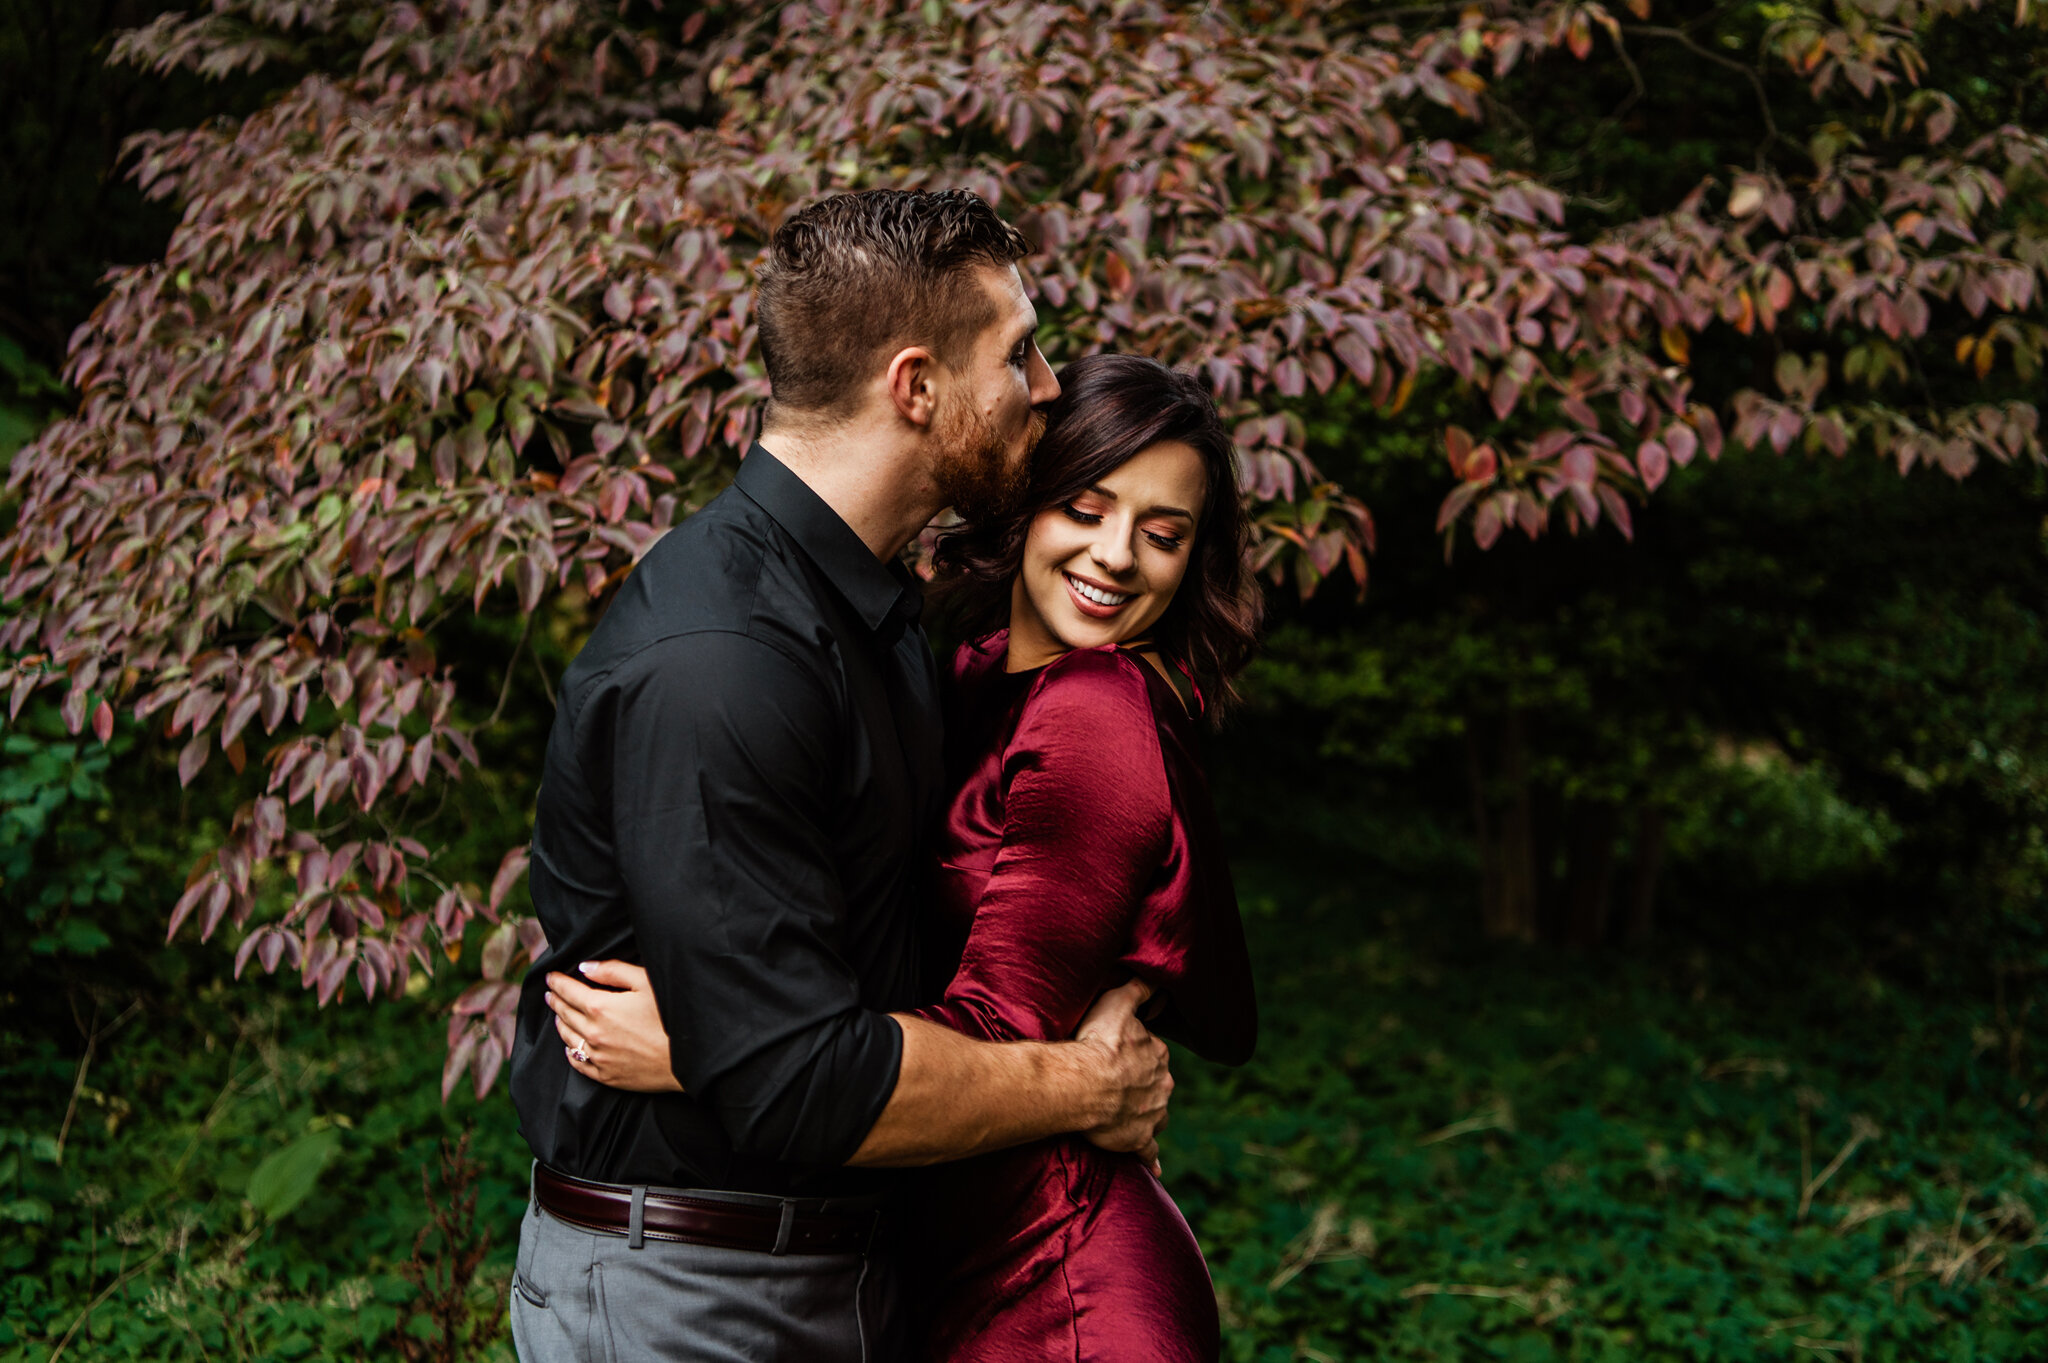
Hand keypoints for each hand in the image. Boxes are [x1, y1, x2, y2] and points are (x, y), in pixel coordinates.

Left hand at [543, 960, 683, 1092]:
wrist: (688, 1059)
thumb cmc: (671, 1017)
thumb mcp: (646, 982)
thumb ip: (613, 971)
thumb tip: (586, 968)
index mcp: (600, 1007)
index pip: (569, 991)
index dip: (558, 982)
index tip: (551, 976)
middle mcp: (593, 1033)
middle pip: (565, 1013)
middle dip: (556, 1000)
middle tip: (550, 993)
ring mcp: (599, 1057)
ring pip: (568, 1038)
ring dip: (560, 1024)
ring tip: (558, 1015)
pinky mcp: (607, 1076)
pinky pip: (579, 1064)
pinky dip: (570, 1053)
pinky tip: (570, 1047)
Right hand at [1072, 978, 1170, 1174]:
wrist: (1084, 1085)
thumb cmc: (1097, 1043)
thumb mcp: (1118, 1003)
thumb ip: (1139, 990)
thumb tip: (1158, 979)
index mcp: (1158, 1055)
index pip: (1152, 1052)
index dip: (1135, 1053)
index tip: (1118, 1054)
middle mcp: (1162, 1085)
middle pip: (1156, 1084)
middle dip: (1143, 1085)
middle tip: (1117, 1084)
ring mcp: (1152, 1115)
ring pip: (1155, 1115)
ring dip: (1147, 1115)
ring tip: (1128, 1117)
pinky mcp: (1138, 1141)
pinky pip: (1149, 1152)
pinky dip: (1152, 1159)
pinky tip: (1155, 1168)